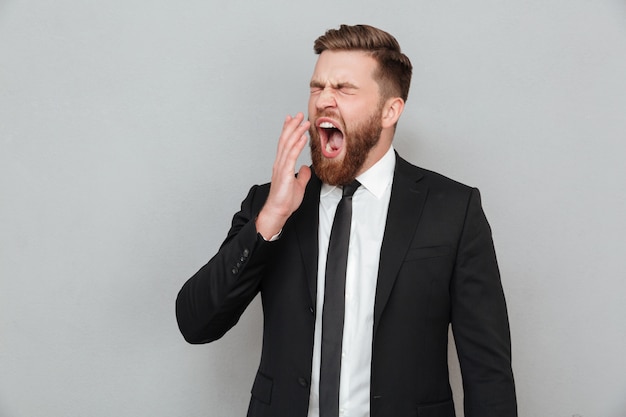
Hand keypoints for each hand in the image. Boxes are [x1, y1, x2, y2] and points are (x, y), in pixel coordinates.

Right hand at [256, 113, 310, 238]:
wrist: (278, 211)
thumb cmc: (285, 201)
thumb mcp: (298, 185)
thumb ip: (301, 176)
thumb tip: (305, 168)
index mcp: (282, 165)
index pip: (285, 144)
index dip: (288, 131)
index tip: (292, 120)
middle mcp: (280, 163)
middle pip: (285, 140)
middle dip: (292, 126)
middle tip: (298, 115)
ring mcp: (281, 167)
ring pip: (288, 145)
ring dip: (296, 131)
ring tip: (303, 122)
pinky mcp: (285, 173)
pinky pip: (291, 155)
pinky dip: (297, 144)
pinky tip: (302, 137)